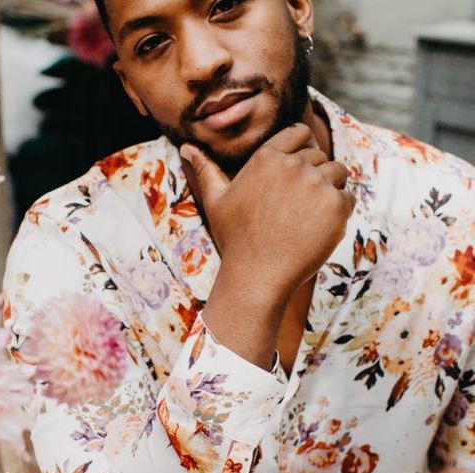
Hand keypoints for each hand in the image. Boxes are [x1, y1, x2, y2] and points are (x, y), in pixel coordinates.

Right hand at [181, 122, 355, 306]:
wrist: (256, 277)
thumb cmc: (235, 239)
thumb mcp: (216, 201)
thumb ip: (206, 170)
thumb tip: (186, 147)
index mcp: (266, 157)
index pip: (299, 133)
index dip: (302, 150)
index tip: (296, 174)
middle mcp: (292, 165)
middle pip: (320, 155)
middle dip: (313, 176)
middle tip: (296, 208)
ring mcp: (316, 184)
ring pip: (337, 173)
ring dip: (329, 191)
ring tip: (307, 217)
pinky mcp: (335, 205)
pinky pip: (348, 198)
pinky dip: (339, 213)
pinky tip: (317, 230)